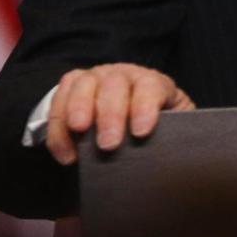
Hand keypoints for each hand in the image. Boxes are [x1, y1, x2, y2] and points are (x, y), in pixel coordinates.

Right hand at [45, 63, 194, 165]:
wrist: (132, 115)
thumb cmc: (155, 128)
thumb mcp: (170, 132)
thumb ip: (171, 142)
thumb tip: (178, 161)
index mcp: (154, 83)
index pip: (151, 86)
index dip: (145, 106)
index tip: (141, 132)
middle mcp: (124, 75)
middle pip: (115, 84)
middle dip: (110, 113)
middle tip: (108, 144)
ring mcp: (97, 77)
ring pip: (84, 84)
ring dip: (78, 110)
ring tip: (79, 135)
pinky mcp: (73, 86)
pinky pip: (60, 97)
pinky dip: (58, 125)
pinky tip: (65, 152)